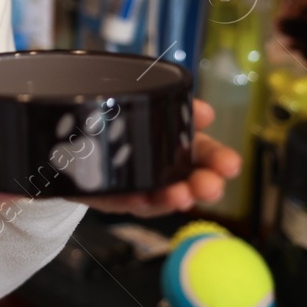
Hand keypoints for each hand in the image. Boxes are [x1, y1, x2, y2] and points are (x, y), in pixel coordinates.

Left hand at [70, 99, 241, 216]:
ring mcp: (136, 186)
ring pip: (158, 198)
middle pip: (189, 184)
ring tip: (181, 196)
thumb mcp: (151, 105)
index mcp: (177, 147)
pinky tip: (139, 198)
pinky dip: (130, 200)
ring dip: (172, 198)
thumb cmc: (123, 119)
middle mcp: (162, 172)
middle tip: (211, 186)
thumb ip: (177, 108)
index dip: (219, 161)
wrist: (75, 135)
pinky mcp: (107, 193)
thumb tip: (204, 111)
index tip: (231, 165)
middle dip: (202, 186)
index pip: (205, 155)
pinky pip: (119, 199)